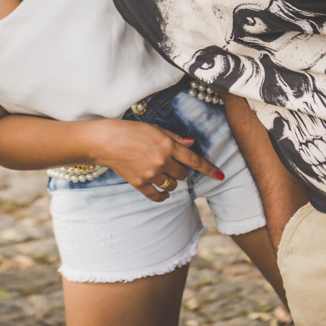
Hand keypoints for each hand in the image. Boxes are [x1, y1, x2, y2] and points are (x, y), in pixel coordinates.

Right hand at [91, 120, 222, 201]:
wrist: (105, 141)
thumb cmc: (130, 130)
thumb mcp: (155, 129)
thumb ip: (175, 139)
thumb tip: (192, 145)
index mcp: (167, 145)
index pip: (194, 160)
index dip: (209, 169)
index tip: (220, 176)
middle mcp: (162, 161)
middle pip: (183, 174)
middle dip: (181, 169)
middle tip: (169, 161)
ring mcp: (151, 174)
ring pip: (172, 184)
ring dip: (171, 180)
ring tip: (160, 171)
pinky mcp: (140, 184)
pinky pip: (158, 196)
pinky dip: (162, 195)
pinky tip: (163, 191)